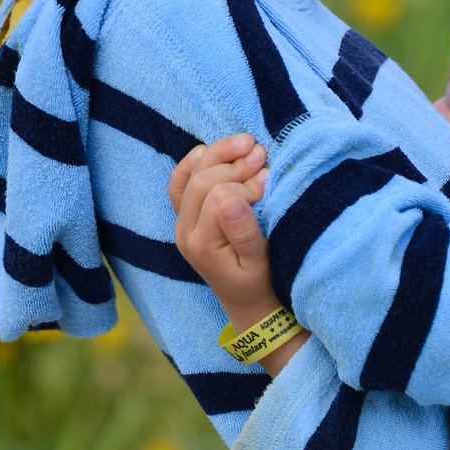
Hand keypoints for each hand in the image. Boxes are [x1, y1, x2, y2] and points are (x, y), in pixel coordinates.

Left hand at [168, 133, 275, 328]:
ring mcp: (182, 223)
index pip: (218, 195)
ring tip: (249, 144)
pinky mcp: (186, 216)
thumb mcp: (260, 264)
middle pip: (202, 180)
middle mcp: (184, 232)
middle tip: (263, 155)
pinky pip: (180, 181)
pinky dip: (195, 161)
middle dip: (234, 164)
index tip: (269, 184)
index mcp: (202, 244)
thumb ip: (244, 232)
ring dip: (220, 154)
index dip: (246, 184)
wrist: (250, 305)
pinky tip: (212, 149)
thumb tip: (234, 198)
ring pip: (191, 174)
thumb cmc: (262, 285)